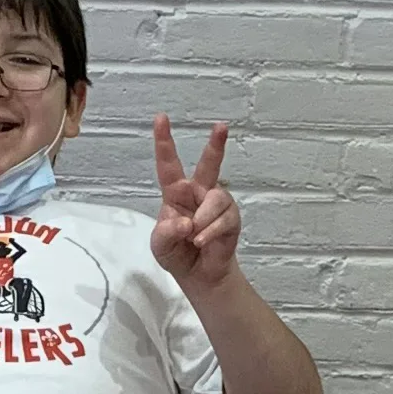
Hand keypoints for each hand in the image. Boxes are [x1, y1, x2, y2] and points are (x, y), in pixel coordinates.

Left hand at [150, 116, 238, 287]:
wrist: (199, 275)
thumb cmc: (176, 254)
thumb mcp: (160, 244)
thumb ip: (166, 232)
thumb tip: (186, 223)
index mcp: (176, 193)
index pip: (169, 164)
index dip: (164, 141)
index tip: (161, 118)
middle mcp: (198, 193)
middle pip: (209, 165)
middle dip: (216, 145)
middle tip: (222, 126)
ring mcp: (217, 205)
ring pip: (216, 199)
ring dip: (204, 220)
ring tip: (195, 237)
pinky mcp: (231, 219)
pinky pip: (225, 219)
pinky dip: (211, 232)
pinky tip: (202, 242)